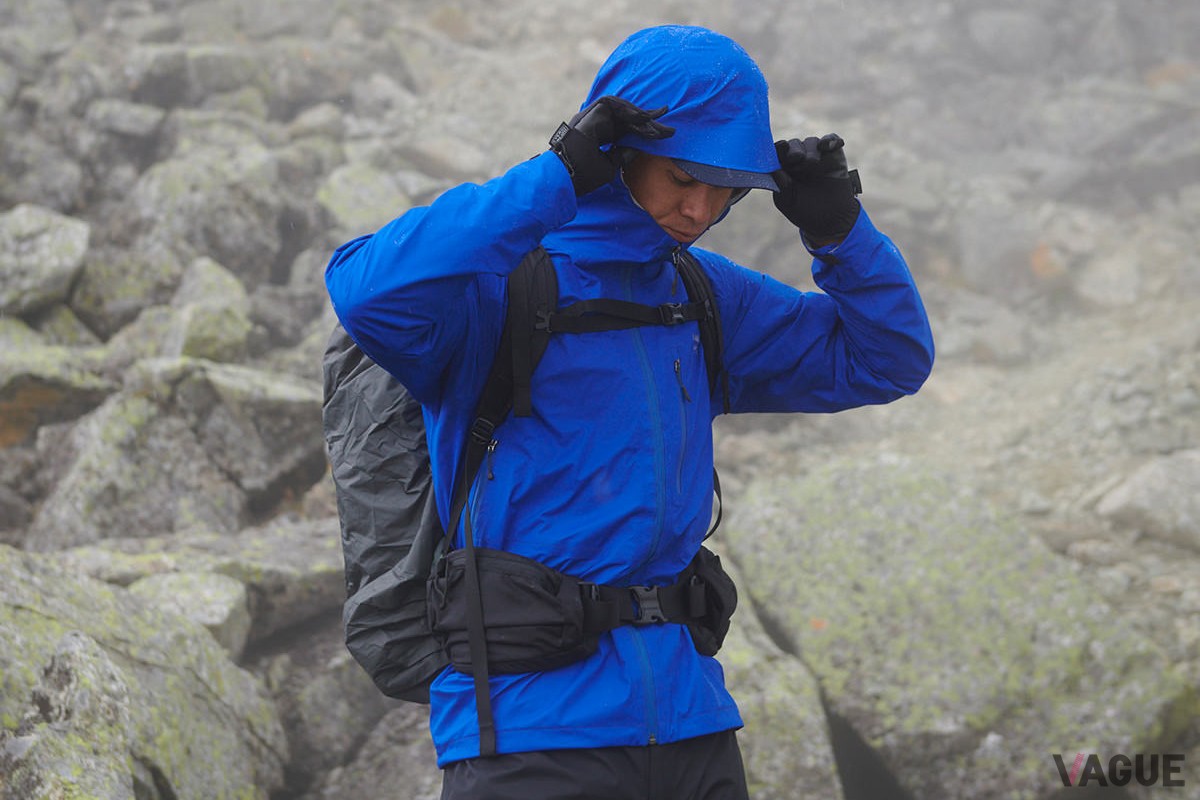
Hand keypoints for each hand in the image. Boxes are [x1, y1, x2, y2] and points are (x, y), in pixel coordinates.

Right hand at [550, 96, 673, 195]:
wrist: (565, 175)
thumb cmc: (583, 175)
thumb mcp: (609, 166)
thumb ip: (623, 154)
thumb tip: (638, 147)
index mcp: (603, 137)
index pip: (628, 131)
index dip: (646, 132)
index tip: (665, 135)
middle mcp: (599, 125)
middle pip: (628, 119)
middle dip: (649, 122)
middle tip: (669, 129)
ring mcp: (593, 117)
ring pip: (622, 109)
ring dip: (639, 114)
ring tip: (654, 122)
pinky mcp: (589, 113)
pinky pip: (610, 103)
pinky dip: (626, 108)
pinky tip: (640, 117)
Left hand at [772, 133, 861, 242]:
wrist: (832, 220)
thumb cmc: (806, 212)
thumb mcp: (788, 201)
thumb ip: (780, 185)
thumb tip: (774, 169)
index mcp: (784, 168)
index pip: (778, 153)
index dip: (778, 149)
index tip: (781, 149)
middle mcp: (799, 159)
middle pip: (793, 144)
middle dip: (794, 150)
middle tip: (797, 158)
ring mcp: (817, 155)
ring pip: (810, 142)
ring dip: (810, 150)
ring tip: (813, 163)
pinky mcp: (834, 154)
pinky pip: (831, 139)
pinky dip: (830, 140)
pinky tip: (827, 146)